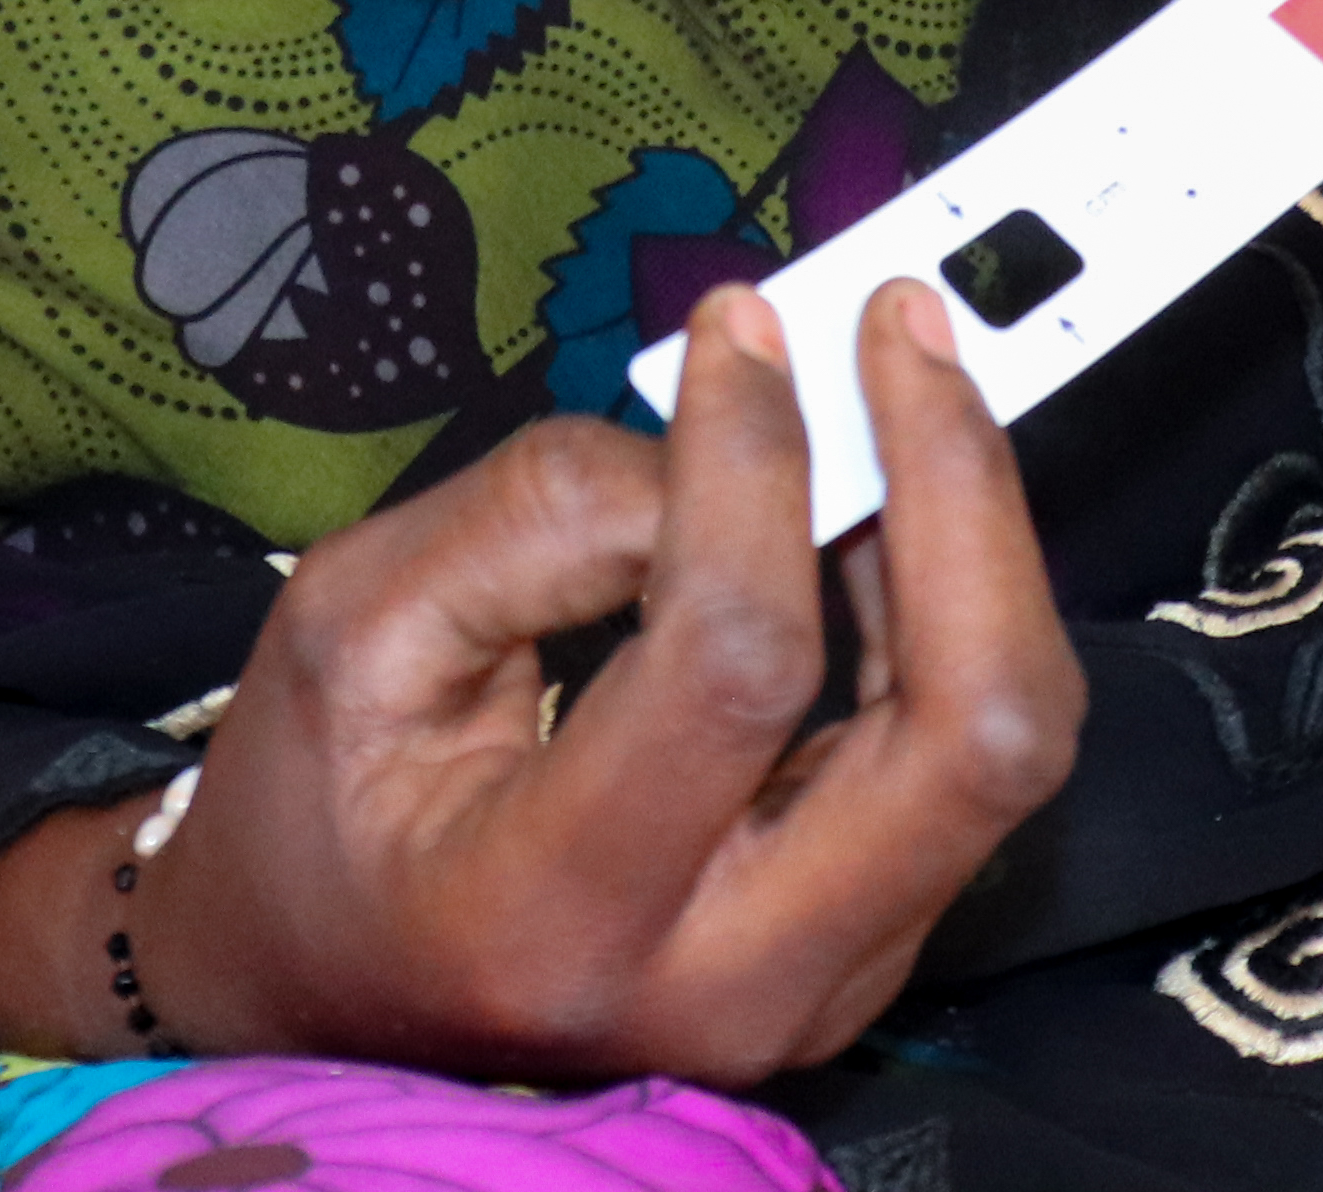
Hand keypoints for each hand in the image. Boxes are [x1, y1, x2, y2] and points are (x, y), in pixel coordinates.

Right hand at [0, 282, 1080, 1082]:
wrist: (318, 991)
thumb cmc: (319, 808)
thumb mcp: (352, 622)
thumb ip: (538, 516)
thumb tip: (723, 431)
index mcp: (556, 915)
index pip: (739, 664)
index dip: (758, 464)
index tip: (740, 332)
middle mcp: (725, 980)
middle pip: (970, 736)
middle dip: (962, 496)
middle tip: (898, 335)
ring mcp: (818, 985)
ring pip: (1004, 744)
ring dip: (972, 537)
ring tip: (887, 399)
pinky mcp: (867, 953)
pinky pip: (964, 762)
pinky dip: (948, 604)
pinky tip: (872, 508)